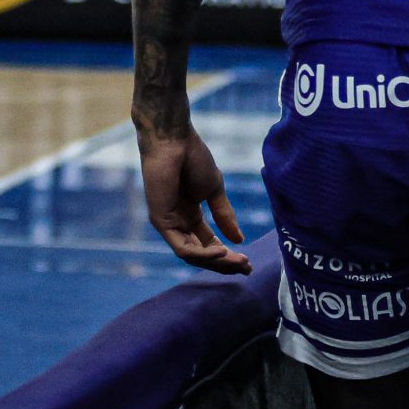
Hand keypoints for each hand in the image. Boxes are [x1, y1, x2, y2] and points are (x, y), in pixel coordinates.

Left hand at [138, 127, 250, 273]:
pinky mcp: (160, 221)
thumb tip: (240, 239)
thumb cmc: (192, 158)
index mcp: (190, 215)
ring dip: (216, 261)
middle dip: (224, 263)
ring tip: (237, 260)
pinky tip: (221, 250)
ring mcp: (168, 223)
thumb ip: (224, 215)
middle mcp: (178, 222)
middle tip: (246, 268)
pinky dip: (202, 253)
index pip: (208, 243)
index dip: (227, 255)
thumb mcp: (214, 191)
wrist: (174, 140)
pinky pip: (182, 247)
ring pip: (192, 255)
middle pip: (201, 253)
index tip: (248, 261)